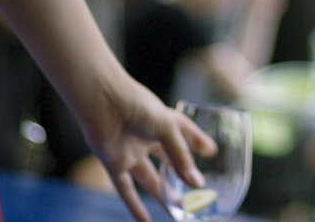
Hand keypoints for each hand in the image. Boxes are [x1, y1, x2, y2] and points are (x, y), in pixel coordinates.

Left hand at [79, 75, 216, 221]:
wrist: (103, 103)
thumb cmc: (137, 107)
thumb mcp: (167, 129)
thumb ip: (180, 157)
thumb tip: (196, 183)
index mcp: (163, 121)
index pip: (186, 132)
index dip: (198, 141)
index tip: (211, 152)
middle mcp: (148, 137)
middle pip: (168, 161)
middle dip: (180, 176)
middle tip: (196, 191)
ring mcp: (132, 152)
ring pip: (149, 179)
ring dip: (162, 195)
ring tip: (177, 211)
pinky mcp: (115, 164)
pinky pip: (125, 189)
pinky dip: (134, 206)